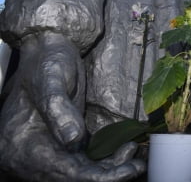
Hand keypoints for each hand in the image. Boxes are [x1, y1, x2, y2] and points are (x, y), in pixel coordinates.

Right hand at [0, 31, 145, 179]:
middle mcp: (31, 155)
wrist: (48, 51)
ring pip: (81, 171)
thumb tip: (74, 140)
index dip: (97, 176)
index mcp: (21, 146)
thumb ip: (60, 110)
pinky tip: (124, 149)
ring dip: (110, 168)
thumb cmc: (47, 63)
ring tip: (134, 155)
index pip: (63, 171)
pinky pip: (84, 160)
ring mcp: (47, 151)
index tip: (127, 171)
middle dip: (108, 174)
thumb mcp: (51, 82)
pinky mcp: (61, 143)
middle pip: (73, 176)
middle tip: (137, 165)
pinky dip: (105, 160)